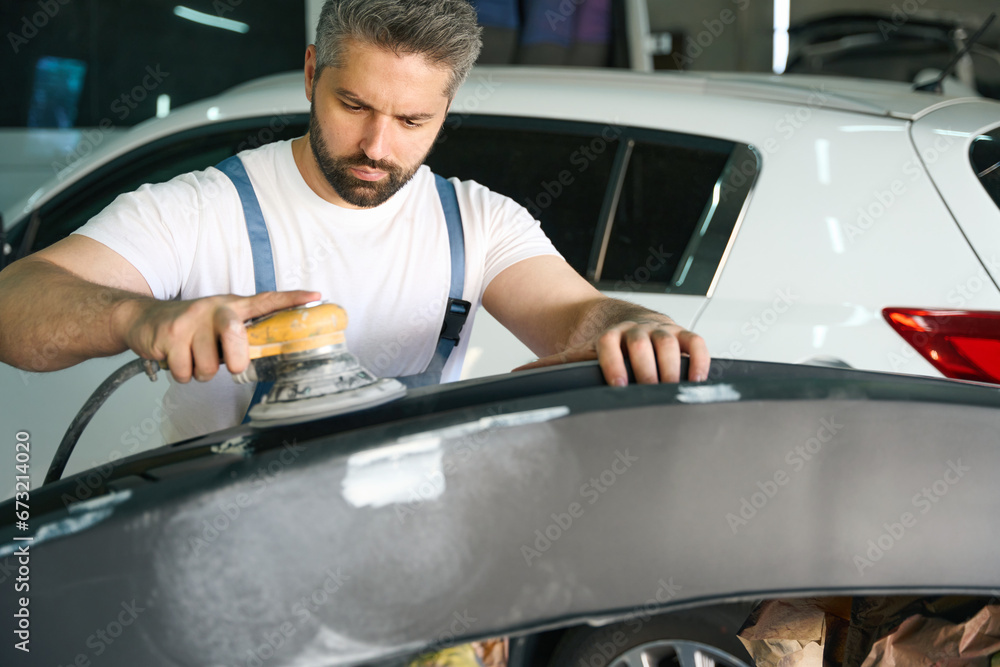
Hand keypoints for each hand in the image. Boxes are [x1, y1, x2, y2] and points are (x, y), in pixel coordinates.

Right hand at [114, 291, 320, 382]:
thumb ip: (240, 335)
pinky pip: (185, 372)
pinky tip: (176, 358)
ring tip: (194, 357)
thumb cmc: (189, 326)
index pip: (266, 300)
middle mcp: (213, 309)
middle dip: (234, 359)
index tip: (315, 297)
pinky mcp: (169, 335)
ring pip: (208, 367)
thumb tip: (263, 356)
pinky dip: (182, 373)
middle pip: (235, 337)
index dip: (291, 299)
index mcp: (231, 306)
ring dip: (201, 371)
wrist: (141, 319)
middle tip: (227, 362)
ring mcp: (190, 321)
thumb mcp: (217, 323)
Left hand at [513, 319, 709, 385]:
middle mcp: (635, 330)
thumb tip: (514, 374)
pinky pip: (696, 342)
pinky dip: (700, 358)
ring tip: (670, 390)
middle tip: (648, 392)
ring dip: (672, 367)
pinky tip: (696, 379)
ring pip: (670, 342)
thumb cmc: (600, 346)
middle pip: (641, 343)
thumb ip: (549, 365)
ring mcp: (660, 331)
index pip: (610, 345)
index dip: (614, 364)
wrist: (621, 318)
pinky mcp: (682, 334)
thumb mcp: (575, 353)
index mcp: (608, 336)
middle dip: (646, 369)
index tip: (617, 385)